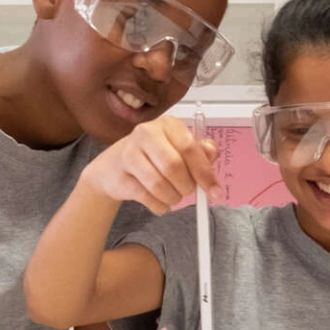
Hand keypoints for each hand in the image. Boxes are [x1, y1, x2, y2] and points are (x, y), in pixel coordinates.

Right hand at [80, 116, 219, 213]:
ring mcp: (130, 152)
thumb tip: (211, 153)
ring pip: (158, 184)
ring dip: (172, 197)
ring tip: (173, 196)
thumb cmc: (155, 156)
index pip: (190, 149)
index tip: (215, 192)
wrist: (115, 166)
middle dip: (186, 186)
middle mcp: (147, 133)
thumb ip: (199, 152)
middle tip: (188, 192)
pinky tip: (160, 203)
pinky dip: (159, 205)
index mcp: (168, 124)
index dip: (205, 173)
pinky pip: (145, 197)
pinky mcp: (120, 174)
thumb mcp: (179, 149)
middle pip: (173, 166)